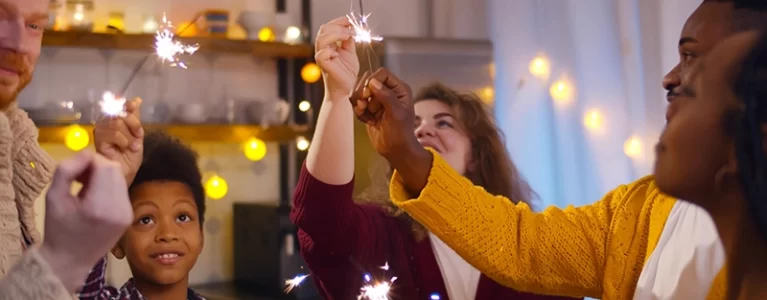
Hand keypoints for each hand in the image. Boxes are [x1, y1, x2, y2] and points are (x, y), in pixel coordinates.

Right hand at [38, 151, 131, 291]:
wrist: (70, 260)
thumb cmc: (58, 229)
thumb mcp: (53, 196)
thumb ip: (66, 170)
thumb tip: (86, 153)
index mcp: (99, 207)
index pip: (105, 166)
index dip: (89, 161)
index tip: (74, 173)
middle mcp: (119, 210)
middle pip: (115, 169)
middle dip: (96, 167)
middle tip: (78, 180)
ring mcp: (127, 214)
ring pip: (120, 178)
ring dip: (103, 176)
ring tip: (84, 190)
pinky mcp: (129, 216)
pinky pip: (121, 190)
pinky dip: (108, 187)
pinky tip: (93, 199)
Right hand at [94, 98, 143, 183]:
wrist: (126, 172)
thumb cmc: (130, 155)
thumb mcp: (137, 134)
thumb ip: (135, 117)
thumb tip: (137, 99)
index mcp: (114, 118)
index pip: (122, 104)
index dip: (131, 109)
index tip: (138, 122)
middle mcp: (105, 122)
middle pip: (120, 112)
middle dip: (133, 126)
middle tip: (137, 139)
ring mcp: (100, 130)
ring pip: (117, 123)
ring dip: (129, 137)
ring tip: (131, 146)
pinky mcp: (97, 140)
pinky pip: (113, 133)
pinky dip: (123, 141)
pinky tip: (123, 149)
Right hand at [315, 16, 358, 99]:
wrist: (347, 90)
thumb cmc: (346, 73)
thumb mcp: (350, 53)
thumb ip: (349, 41)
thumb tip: (351, 29)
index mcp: (328, 45)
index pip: (329, 27)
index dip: (339, 21)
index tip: (351, 21)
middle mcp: (323, 49)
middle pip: (324, 29)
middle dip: (338, 25)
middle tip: (351, 29)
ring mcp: (322, 57)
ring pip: (321, 39)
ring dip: (336, 34)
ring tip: (348, 36)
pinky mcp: (323, 66)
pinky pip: (321, 54)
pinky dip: (330, 51)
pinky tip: (339, 52)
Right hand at [350, 68, 417, 159]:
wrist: (395, 150)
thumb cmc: (401, 133)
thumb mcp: (396, 114)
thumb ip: (386, 96)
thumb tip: (372, 82)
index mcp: (399, 89)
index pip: (382, 73)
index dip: (372, 81)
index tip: (368, 95)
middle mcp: (389, 91)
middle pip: (368, 79)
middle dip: (362, 93)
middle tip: (364, 106)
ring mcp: (378, 99)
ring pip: (360, 90)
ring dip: (359, 103)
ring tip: (365, 114)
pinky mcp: (369, 108)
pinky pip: (357, 102)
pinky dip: (359, 111)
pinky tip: (367, 121)